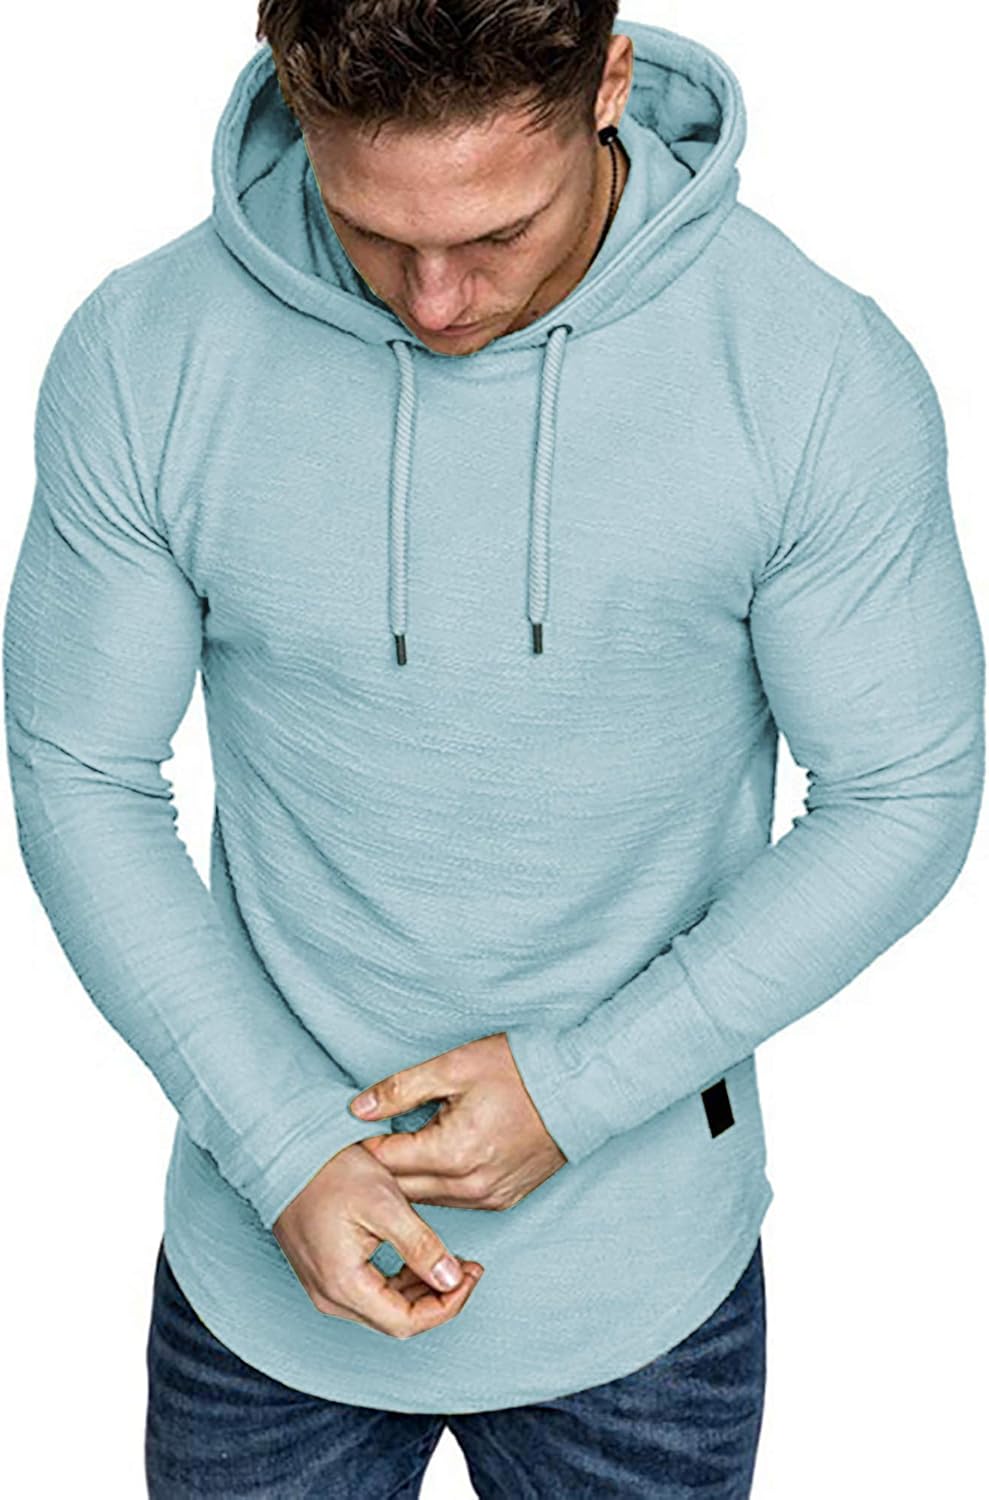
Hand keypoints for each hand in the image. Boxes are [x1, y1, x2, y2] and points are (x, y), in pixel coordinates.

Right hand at [272, 1141, 483, 1337]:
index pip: (407, 1322)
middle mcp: (329, 1296)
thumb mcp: (385, 1203)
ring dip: (421, 1292)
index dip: (447, 1305)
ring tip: (451, 1261)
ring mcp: (323, 1287)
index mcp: (344, 1284)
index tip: (472, 1274)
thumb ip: (419, 1245)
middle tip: (468, 1267)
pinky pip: (369, 1294)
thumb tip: (453, 1280)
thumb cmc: (331, 1171)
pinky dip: (399, 1283)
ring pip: (384, 1310)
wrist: (284, 1153)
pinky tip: (418, 1259)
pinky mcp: (323, 1274)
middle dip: (438, 1299)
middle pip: (396, 1321)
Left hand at [350, 1031, 566, 1210]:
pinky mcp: (504, 1200)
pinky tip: (434, 1160)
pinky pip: (456, 1202)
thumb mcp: (454, 1067)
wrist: (578, 1089)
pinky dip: (439, 1185)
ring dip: (409, 1179)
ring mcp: (489, 1198)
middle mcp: (470, 1186)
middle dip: (381, 1168)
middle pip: (403, 1188)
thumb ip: (401, 1089)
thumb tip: (356, 1110)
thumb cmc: (518, 1070)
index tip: (353, 1132)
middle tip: (368, 1143)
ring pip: (428, 1199)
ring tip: (399, 1148)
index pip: (387, 1161)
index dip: (364, 1145)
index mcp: (453, 1153)